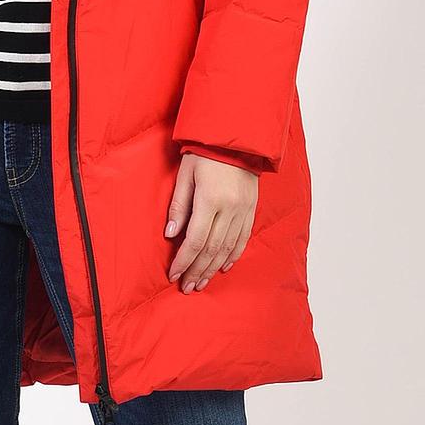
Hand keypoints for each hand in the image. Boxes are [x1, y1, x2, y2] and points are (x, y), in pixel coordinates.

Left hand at [165, 153, 257, 290]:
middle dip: (197, 270)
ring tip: (201, 282)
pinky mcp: (252, 209)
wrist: (237, 138)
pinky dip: (233, 255)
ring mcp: (243, 210)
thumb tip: (172, 235)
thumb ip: (179, 205)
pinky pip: (243, 238)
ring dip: (213, 268)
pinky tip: (223, 267)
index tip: (173, 274)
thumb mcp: (185, 175)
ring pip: (228, 248)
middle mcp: (229, 208)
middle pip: (211, 249)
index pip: (195, 239)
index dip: (184, 260)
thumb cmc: (205, 152)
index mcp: (210, 199)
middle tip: (186, 287)